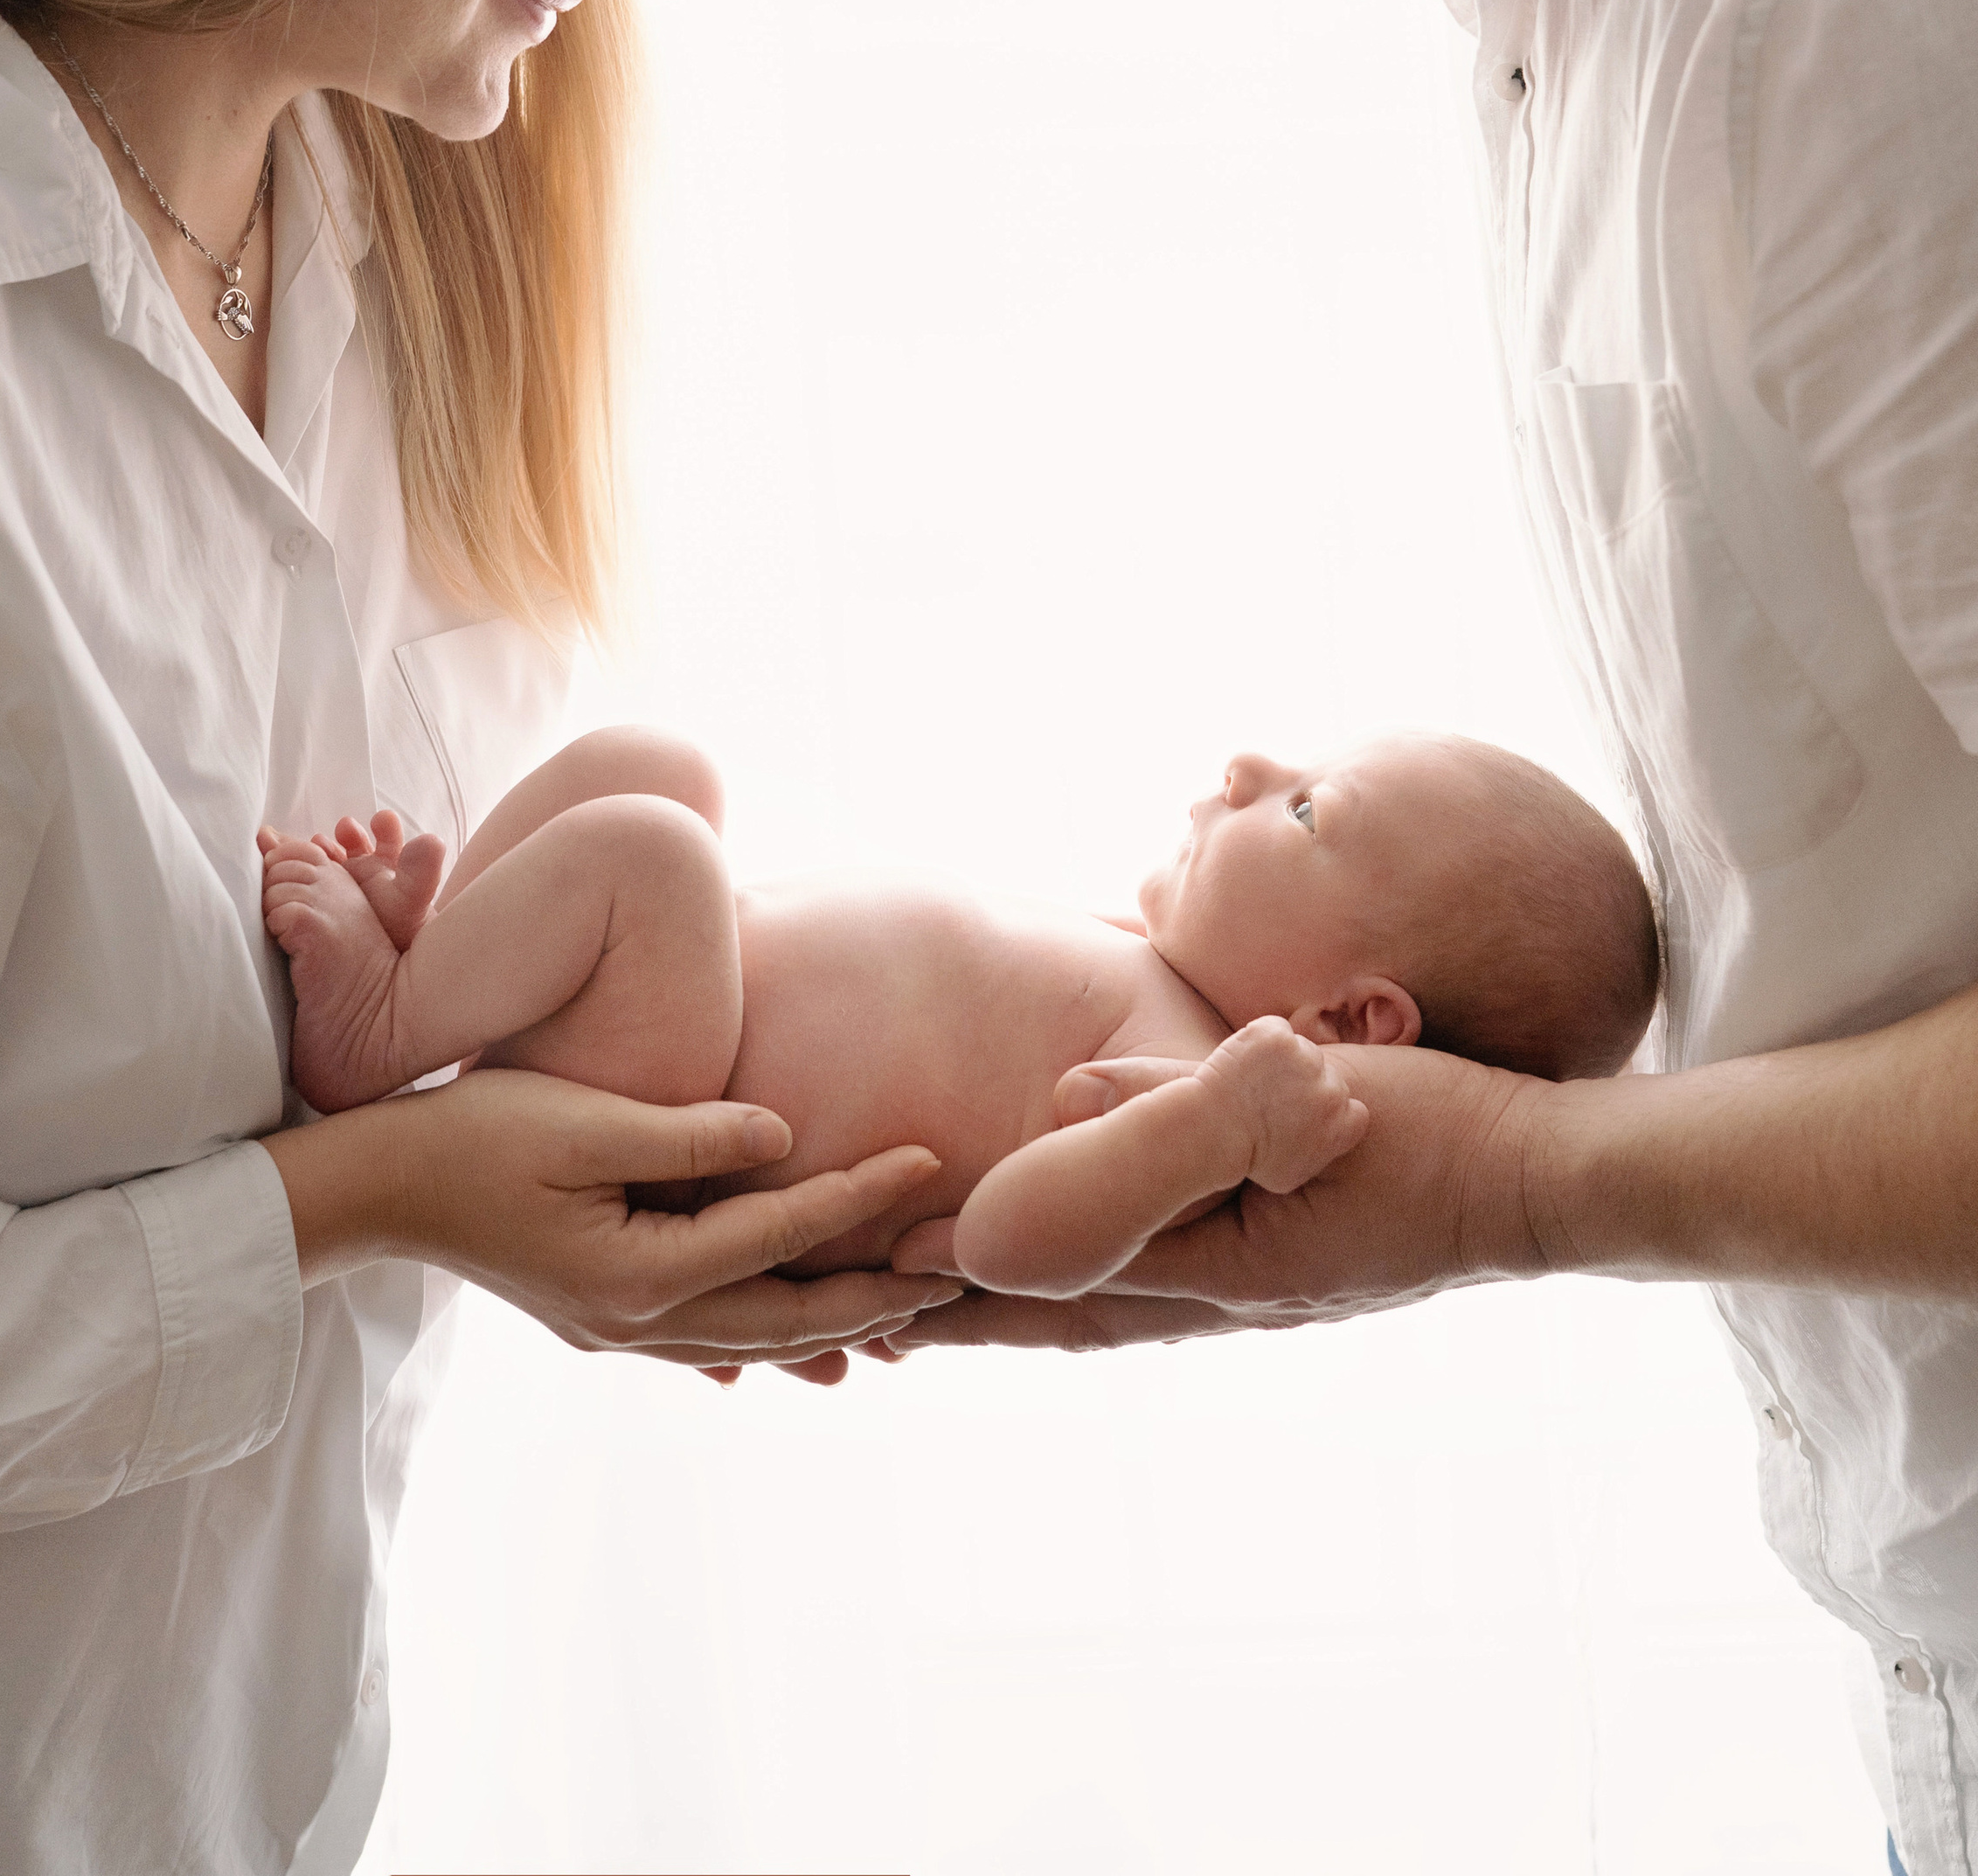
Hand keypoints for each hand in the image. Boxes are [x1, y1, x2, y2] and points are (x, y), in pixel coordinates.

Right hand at [263, 1064, 962, 1370]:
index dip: (860, 1196)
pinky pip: (708, 1339)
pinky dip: (767, 1336)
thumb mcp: (578, 1120)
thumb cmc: (470, 1137)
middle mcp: (638, 1320)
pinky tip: (802, 1347)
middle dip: (877, 1293)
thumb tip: (782, 1135)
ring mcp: (619, 1331)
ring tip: (908, 1307)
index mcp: (638, 1273)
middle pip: (785, 1315)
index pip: (779, 1234)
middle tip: (959, 1268)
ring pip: (753, 1338)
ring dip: (833, 1322)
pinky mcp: (602, 1318)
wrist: (378, 1189)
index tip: (931, 1160)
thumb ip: (685, 1134)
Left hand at [884, 1043, 1547, 1351]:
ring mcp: (1250, 1286)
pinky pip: (1156, 1281)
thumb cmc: (1426, 1138)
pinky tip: (1076, 1270)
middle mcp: (1219, 1294)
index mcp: (1213, 1269)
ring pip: (1103, 1301)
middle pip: (1062, 1310)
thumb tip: (1068, 1093)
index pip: (1053, 1274)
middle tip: (867, 1316)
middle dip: (968, 1314)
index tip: (872, 1261)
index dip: (960, 1266)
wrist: (1540, 1177)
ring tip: (937, 1304)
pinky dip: (1091, 1283)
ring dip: (1020, 1305)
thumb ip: (1185, 1102)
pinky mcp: (1276, 1264)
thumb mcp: (1303, 1107)